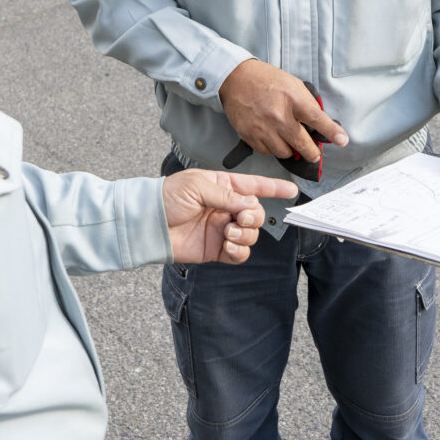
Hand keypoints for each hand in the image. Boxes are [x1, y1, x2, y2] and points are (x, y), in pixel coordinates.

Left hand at [163, 169, 299, 263]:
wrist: (148, 224)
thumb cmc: (167, 197)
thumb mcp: (197, 186)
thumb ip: (227, 196)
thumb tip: (249, 206)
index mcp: (222, 187)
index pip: (254, 186)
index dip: (273, 187)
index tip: (292, 189)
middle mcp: (225, 208)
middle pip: (256, 212)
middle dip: (253, 216)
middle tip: (240, 219)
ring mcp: (222, 229)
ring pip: (251, 235)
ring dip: (246, 235)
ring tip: (228, 234)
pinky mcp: (216, 249)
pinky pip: (239, 253)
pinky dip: (239, 251)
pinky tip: (228, 246)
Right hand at [219, 60, 348, 164]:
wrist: (236, 79)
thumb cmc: (267, 80)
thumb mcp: (293, 84)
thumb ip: (307, 104)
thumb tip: (320, 124)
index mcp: (292, 99)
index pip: (317, 119)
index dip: (332, 132)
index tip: (342, 141)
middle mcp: (278, 116)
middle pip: (302, 144)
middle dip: (312, 153)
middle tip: (314, 154)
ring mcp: (263, 128)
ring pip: (285, 153)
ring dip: (290, 150)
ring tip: (289, 142)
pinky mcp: (250, 135)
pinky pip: (267, 152)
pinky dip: (273, 149)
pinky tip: (273, 139)